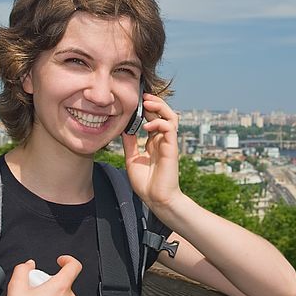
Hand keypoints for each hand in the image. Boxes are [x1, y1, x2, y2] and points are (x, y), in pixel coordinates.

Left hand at [122, 93, 182, 211]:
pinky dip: (159, 123)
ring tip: (147, 103)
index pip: (154, 118)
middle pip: (164, 113)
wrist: (157, 199)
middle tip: (142, 96)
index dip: (147, 108)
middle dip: (154, 102)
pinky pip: (170, 129)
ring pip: (171, 117)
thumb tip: (123, 129)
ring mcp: (168, 143)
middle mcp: (162, 140)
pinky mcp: (172, 148)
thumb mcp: (132, 159)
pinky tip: (147, 126)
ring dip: (160, 107)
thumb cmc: (146, 183)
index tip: (136, 101)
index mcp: (154, 142)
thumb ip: (130, 144)